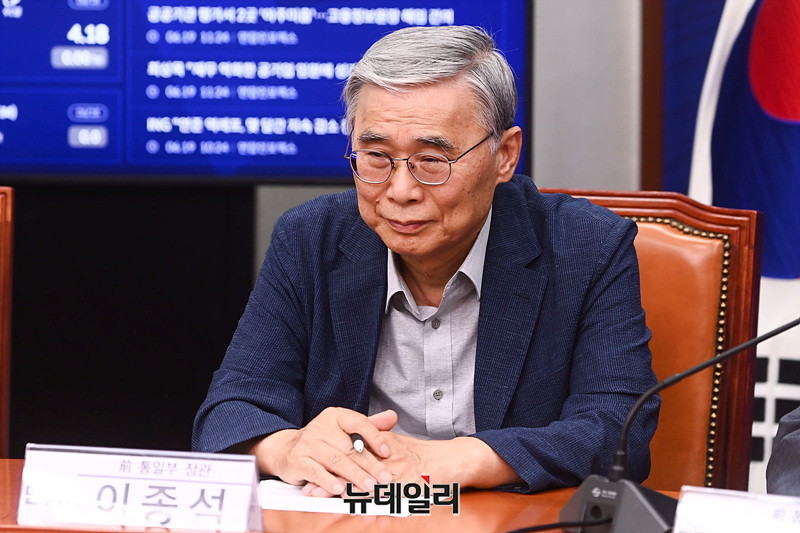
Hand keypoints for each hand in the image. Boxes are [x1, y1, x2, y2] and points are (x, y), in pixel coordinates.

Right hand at [250, 407, 392, 496]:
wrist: (287, 449)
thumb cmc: (323, 441)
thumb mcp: (345, 430)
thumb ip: (369, 425)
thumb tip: (392, 417)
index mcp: (335, 416)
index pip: (358, 423)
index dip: (374, 437)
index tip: (387, 453)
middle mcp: (320, 426)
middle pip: (350, 447)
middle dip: (369, 465)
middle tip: (384, 478)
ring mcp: (307, 443)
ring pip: (336, 461)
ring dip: (354, 476)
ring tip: (369, 487)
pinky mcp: (297, 460)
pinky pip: (315, 472)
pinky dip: (329, 482)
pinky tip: (341, 489)